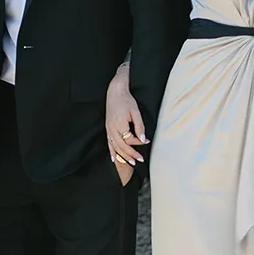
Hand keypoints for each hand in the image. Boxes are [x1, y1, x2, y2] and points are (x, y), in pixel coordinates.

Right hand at [106, 63, 146, 183]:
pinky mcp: (107, 128)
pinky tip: (113, 159)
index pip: (130, 139)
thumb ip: (140, 127)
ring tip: (130, 162)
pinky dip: (111, 152)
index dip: (139, 142)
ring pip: (115, 147)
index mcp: (120, 125)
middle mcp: (112, 129)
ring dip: (122, 156)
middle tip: (139, 160)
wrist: (114, 92)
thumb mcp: (136, 112)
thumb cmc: (126, 100)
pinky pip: (108, 143)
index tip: (147, 141)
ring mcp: (108, 129)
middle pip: (122, 146)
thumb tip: (144, 140)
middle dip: (131, 154)